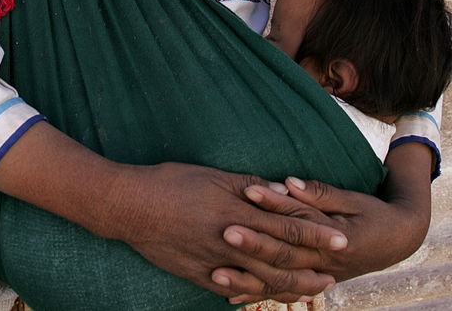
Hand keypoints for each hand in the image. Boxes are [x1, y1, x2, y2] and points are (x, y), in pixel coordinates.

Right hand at [107, 161, 347, 302]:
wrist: (131, 207)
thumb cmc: (171, 183)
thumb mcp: (212, 176)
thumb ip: (248, 185)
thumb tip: (281, 191)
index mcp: (237, 212)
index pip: (286, 226)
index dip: (315, 234)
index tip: (341, 239)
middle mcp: (231, 242)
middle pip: (280, 259)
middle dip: (311, 266)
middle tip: (336, 272)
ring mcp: (216, 263)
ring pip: (262, 281)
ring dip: (290, 286)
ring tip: (311, 289)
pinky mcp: (200, 277)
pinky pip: (235, 291)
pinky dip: (255, 295)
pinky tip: (269, 296)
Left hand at [212, 142, 431, 302]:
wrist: (396, 240)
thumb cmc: (373, 213)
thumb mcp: (352, 199)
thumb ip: (319, 194)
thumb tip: (289, 182)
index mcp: (335, 239)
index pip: (297, 222)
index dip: (272, 206)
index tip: (247, 191)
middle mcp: (324, 264)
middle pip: (283, 256)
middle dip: (253, 245)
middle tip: (224, 232)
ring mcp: (318, 277)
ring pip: (278, 282)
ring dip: (247, 279)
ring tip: (216, 273)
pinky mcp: (312, 282)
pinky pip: (281, 292)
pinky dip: (256, 294)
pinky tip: (230, 296)